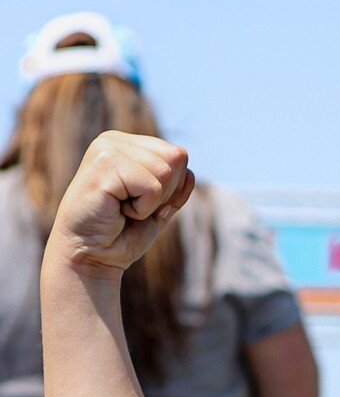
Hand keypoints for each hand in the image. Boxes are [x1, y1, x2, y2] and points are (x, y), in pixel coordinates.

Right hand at [47, 131, 193, 274]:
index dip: (172, 188)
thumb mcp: (159, 208)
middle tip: (131, 207)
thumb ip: (176, 188)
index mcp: (127, 145)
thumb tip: (189, 172)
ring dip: (151, 202)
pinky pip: (151, 187)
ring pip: (165, 172)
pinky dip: (142, 209)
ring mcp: (106, 149)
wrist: (91, 256)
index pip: (178, 156)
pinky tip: (116, 210)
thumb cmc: (122, 234)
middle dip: (164, 194)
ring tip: (122, 208)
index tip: (142, 202)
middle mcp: (114, 140)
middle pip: (175, 159)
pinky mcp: (104, 164)